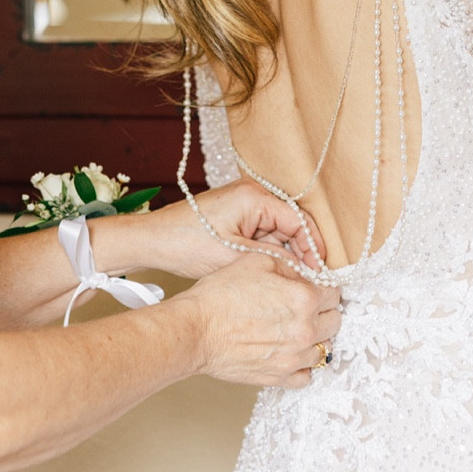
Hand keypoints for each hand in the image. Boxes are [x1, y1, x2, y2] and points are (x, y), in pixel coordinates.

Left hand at [137, 179, 327, 278]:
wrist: (153, 240)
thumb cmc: (187, 243)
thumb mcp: (235, 256)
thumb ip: (274, 259)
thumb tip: (305, 270)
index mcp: (254, 196)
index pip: (299, 220)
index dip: (312, 248)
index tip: (319, 273)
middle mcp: (253, 192)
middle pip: (291, 222)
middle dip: (301, 251)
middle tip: (310, 280)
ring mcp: (244, 201)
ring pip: (278, 228)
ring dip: (285, 251)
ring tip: (293, 279)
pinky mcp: (236, 212)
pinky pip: (263, 229)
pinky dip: (269, 248)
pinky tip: (272, 269)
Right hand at [179, 252, 340, 387]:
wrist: (196, 330)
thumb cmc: (221, 294)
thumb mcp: (258, 261)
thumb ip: (290, 267)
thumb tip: (304, 277)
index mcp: (305, 298)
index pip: (334, 294)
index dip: (323, 288)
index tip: (314, 289)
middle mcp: (305, 330)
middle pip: (335, 322)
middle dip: (323, 312)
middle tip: (305, 308)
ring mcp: (294, 357)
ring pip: (325, 349)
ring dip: (315, 338)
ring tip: (295, 330)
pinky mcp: (279, 377)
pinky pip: (306, 375)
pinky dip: (302, 365)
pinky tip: (289, 352)